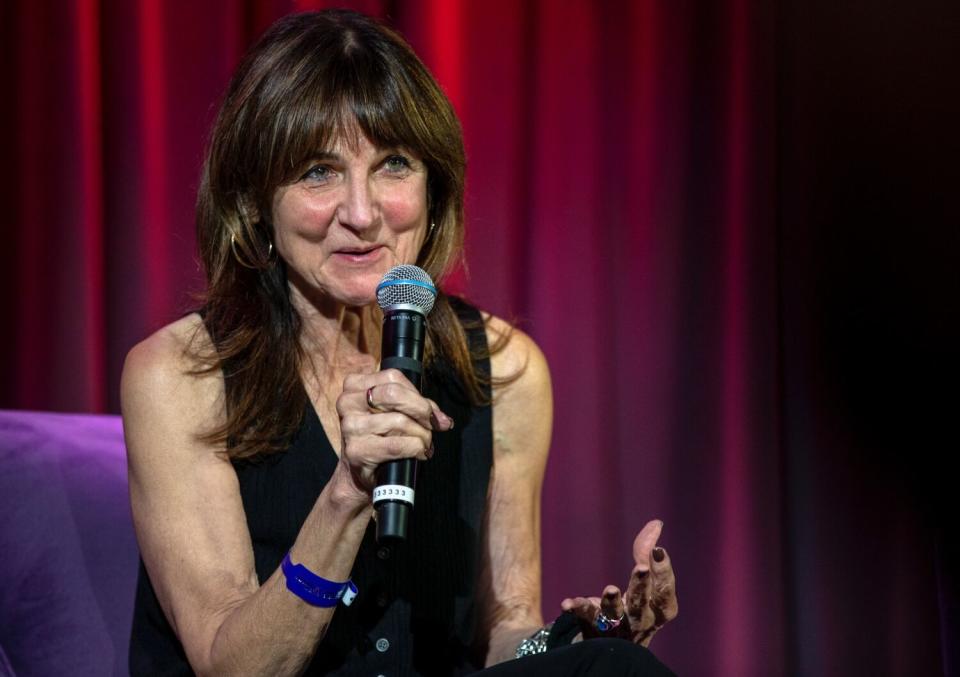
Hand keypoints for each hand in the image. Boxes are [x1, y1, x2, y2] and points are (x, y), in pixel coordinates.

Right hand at [334, 369, 453, 500]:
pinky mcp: (356, 450)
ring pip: (400, 421)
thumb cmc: (379, 438)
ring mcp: (350, 427)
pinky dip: (416, 449)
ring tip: (424, 444)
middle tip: (433, 424)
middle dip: (421, 410)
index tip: (431, 411)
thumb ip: (417, 406)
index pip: (393, 378)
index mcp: (355, 386)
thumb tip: (442, 419)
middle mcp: (347, 403)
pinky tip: (418, 453)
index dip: (417, 395)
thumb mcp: (393, 413)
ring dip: (421, 435)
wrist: (360, 472)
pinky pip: (397, 445)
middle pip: (394, 394)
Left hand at [560, 519, 677, 646]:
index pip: (665, 591)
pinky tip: (567, 604)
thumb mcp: (644, 582)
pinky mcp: (592, 630)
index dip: (664, 571)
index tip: (658, 550)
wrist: (610, 647)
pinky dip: (577, 610)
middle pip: (642, 605)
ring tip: (610, 589)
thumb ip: (646, 552)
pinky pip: (584, 620)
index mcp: (658, 610)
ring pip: (614, 617)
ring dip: (612, 603)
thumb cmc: (634, 607)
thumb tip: (657, 523)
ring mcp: (616, 629)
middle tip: (642, 568)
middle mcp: (640, 622)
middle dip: (642, 586)